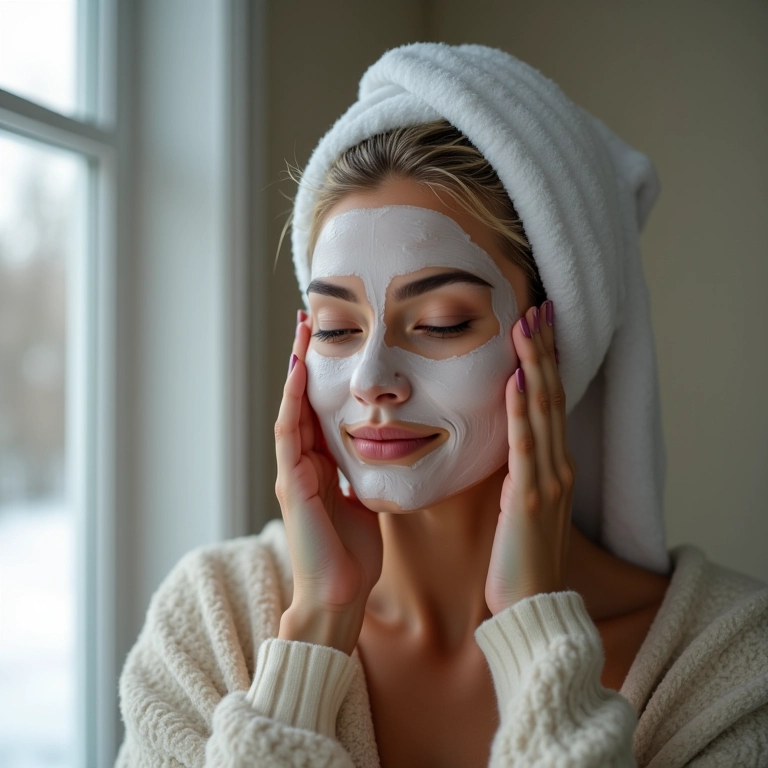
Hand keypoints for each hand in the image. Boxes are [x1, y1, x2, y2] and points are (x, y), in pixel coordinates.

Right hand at [274, 311, 382, 653]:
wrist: (340, 596)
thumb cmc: (353, 555)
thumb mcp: (363, 503)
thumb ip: (362, 477)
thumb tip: (381, 456)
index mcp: (319, 466)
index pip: (317, 410)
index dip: (322, 375)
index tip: (332, 340)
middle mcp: (301, 463)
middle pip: (301, 399)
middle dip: (304, 359)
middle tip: (309, 318)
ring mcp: (292, 472)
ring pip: (291, 408)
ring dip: (296, 368)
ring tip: (302, 330)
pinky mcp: (292, 483)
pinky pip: (290, 433)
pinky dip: (294, 400)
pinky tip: (302, 370)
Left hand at [485, 300, 576, 614]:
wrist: (531, 604)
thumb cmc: (519, 556)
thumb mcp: (519, 503)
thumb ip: (516, 471)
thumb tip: (503, 443)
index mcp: (552, 464)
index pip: (549, 400)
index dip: (546, 360)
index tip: (538, 324)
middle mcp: (557, 464)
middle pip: (551, 394)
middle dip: (545, 349)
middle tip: (539, 306)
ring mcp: (549, 479)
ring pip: (542, 410)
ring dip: (535, 364)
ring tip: (528, 325)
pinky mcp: (531, 497)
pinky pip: (525, 444)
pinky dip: (521, 409)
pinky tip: (516, 379)